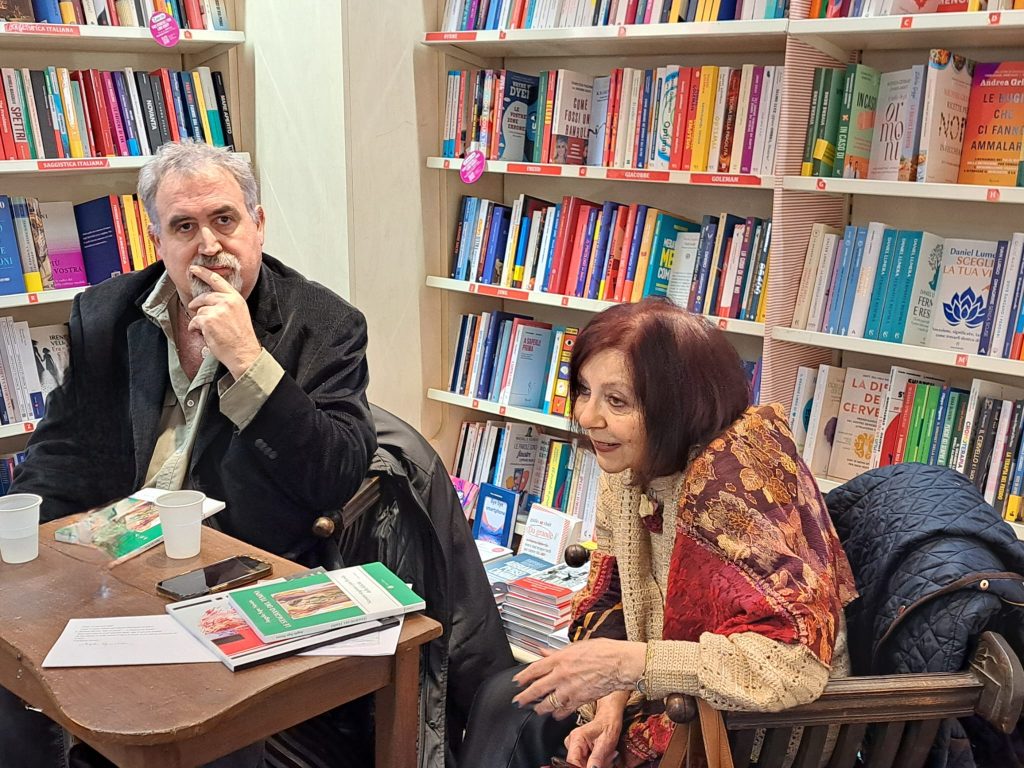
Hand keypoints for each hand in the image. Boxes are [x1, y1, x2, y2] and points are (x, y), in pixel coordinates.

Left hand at [187, 265, 262, 377]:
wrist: (243, 352)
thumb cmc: (241, 337)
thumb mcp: (240, 313)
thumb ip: (228, 303)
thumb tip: (210, 300)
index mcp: (236, 298)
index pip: (217, 280)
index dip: (204, 273)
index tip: (194, 268)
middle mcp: (227, 302)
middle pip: (205, 296)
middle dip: (196, 303)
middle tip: (192, 307)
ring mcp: (217, 310)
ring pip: (199, 310)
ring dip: (199, 320)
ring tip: (207, 330)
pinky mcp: (208, 320)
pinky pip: (195, 321)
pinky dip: (195, 328)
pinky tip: (202, 334)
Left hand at [512, 639, 645, 717]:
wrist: (619, 663)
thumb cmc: (602, 651)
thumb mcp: (576, 646)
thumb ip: (557, 652)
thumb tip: (544, 651)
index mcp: (559, 659)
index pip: (534, 669)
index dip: (523, 677)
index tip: (517, 682)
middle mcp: (561, 674)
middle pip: (537, 689)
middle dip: (525, 697)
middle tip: (518, 701)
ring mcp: (569, 689)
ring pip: (548, 703)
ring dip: (540, 707)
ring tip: (536, 709)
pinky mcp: (579, 700)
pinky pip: (564, 710)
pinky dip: (558, 713)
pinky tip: (555, 714)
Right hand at [564, 691, 626, 767]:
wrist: (609, 719)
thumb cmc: (608, 726)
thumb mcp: (606, 743)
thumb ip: (597, 758)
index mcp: (576, 738)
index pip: (572, 761)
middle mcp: (572, 742)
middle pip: (578, 764)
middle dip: (592, 766)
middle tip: (606, 761)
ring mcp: (574, 746)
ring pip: (582, 764)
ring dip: (595, 766)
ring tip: (606, 758)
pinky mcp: (578, 750)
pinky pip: (585, 763)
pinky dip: (594, 764)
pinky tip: (602, 758)